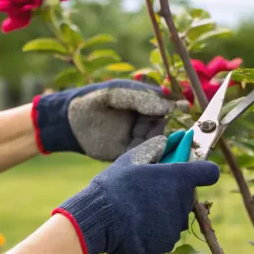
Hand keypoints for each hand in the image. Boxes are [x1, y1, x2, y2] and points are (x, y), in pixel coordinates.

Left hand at [33, 80, 185, 161]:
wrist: (67, 122)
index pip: (168, 106)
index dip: (178, 110)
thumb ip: (140, 99)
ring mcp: (139, 138)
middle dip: (174, 132)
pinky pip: (145, 157)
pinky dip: (151, 158)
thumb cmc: (91, 100)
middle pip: (166, 127)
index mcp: (145, 102)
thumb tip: (168, 108)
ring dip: (163, 147)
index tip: (186, 112)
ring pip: (159, 144)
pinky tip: (153, 159)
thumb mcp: (115, 94)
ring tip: (165, 148)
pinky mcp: (130, 154)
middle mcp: (146, 120)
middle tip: (181, 137)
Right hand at [53, 136, 219, 253]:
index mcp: (179, 178)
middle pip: (187, 199)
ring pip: (175, 219)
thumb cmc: (113, 186)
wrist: (97, 219)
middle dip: (172, 196)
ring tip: (136, 212)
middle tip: (147, 195)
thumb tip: (169, 140)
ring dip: (163, 216)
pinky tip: (134, 227)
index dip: (201, 172)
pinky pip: (163, 237)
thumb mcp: (132, 159)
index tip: (193, 173)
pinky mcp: (165, 244)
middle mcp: (183, 203)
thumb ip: (155, 149)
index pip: (209, 172)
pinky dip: (153, 233)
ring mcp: (175, 226)